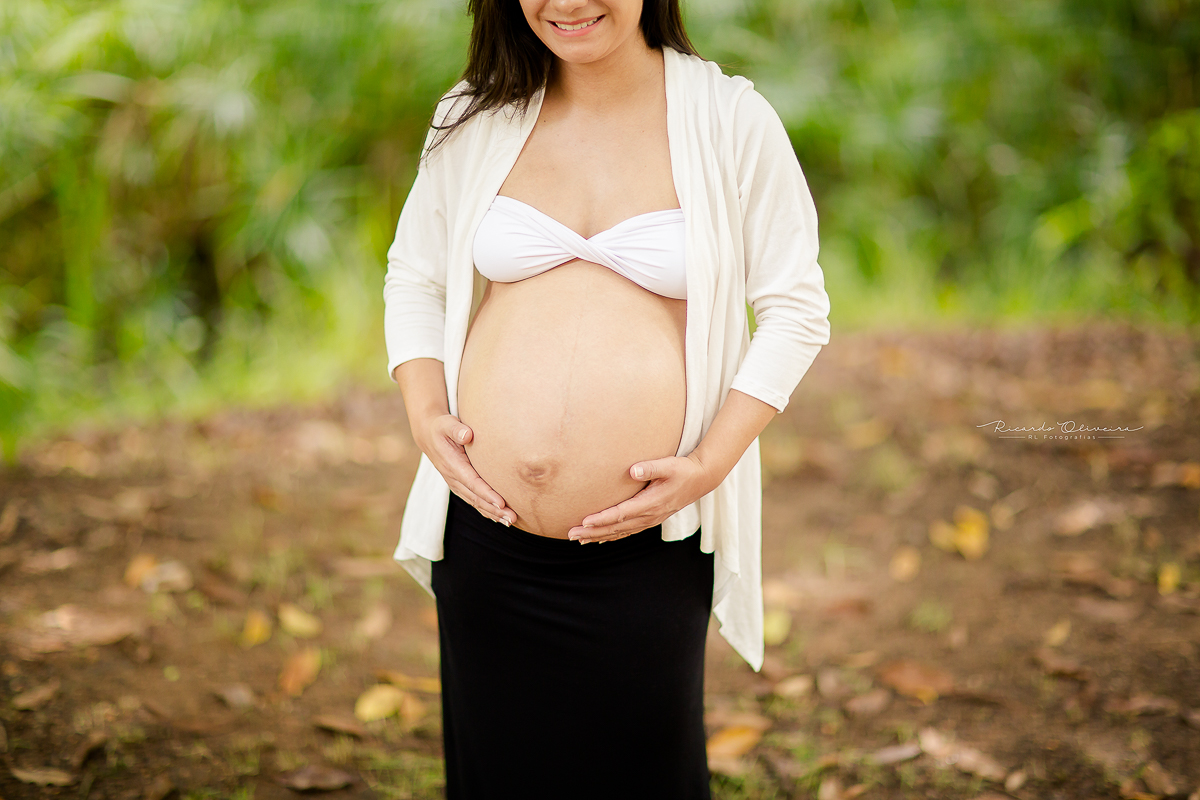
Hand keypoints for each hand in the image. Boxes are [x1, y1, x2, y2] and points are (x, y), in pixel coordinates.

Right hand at [412, 414, 514, 526]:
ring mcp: (456, 484)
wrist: (429, 435)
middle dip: (494, 509)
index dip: (487, 494)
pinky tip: (499, 517)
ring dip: (492, 513)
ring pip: (475, 502)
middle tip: (511, 518)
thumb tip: (467, 434)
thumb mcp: (446, 424)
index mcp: (452, 465)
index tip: (501, 502)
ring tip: (510, 521)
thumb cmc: (442, 428)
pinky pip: (474, 500)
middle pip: (476, 497)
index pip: (472, 482)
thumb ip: (456, 429)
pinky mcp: (460, 485)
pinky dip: (486, 510)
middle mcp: (453, 478)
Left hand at [567, 455, 715, 543]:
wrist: (700, 480)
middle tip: (571, 534)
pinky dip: (612, 536)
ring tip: (579, 540)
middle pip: (616, 528)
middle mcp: (649, 516)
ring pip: (620, 532)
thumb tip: (633, 470)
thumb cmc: (683, 470)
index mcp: (651, 503)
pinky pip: (628, 532)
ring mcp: (650, 520)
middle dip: (592, 532)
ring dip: (599, 537)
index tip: (584, 521)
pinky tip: (600, 539)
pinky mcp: (650, 519)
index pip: (621, 514)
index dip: (602, 519)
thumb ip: (651, 467)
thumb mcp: (669, 465)